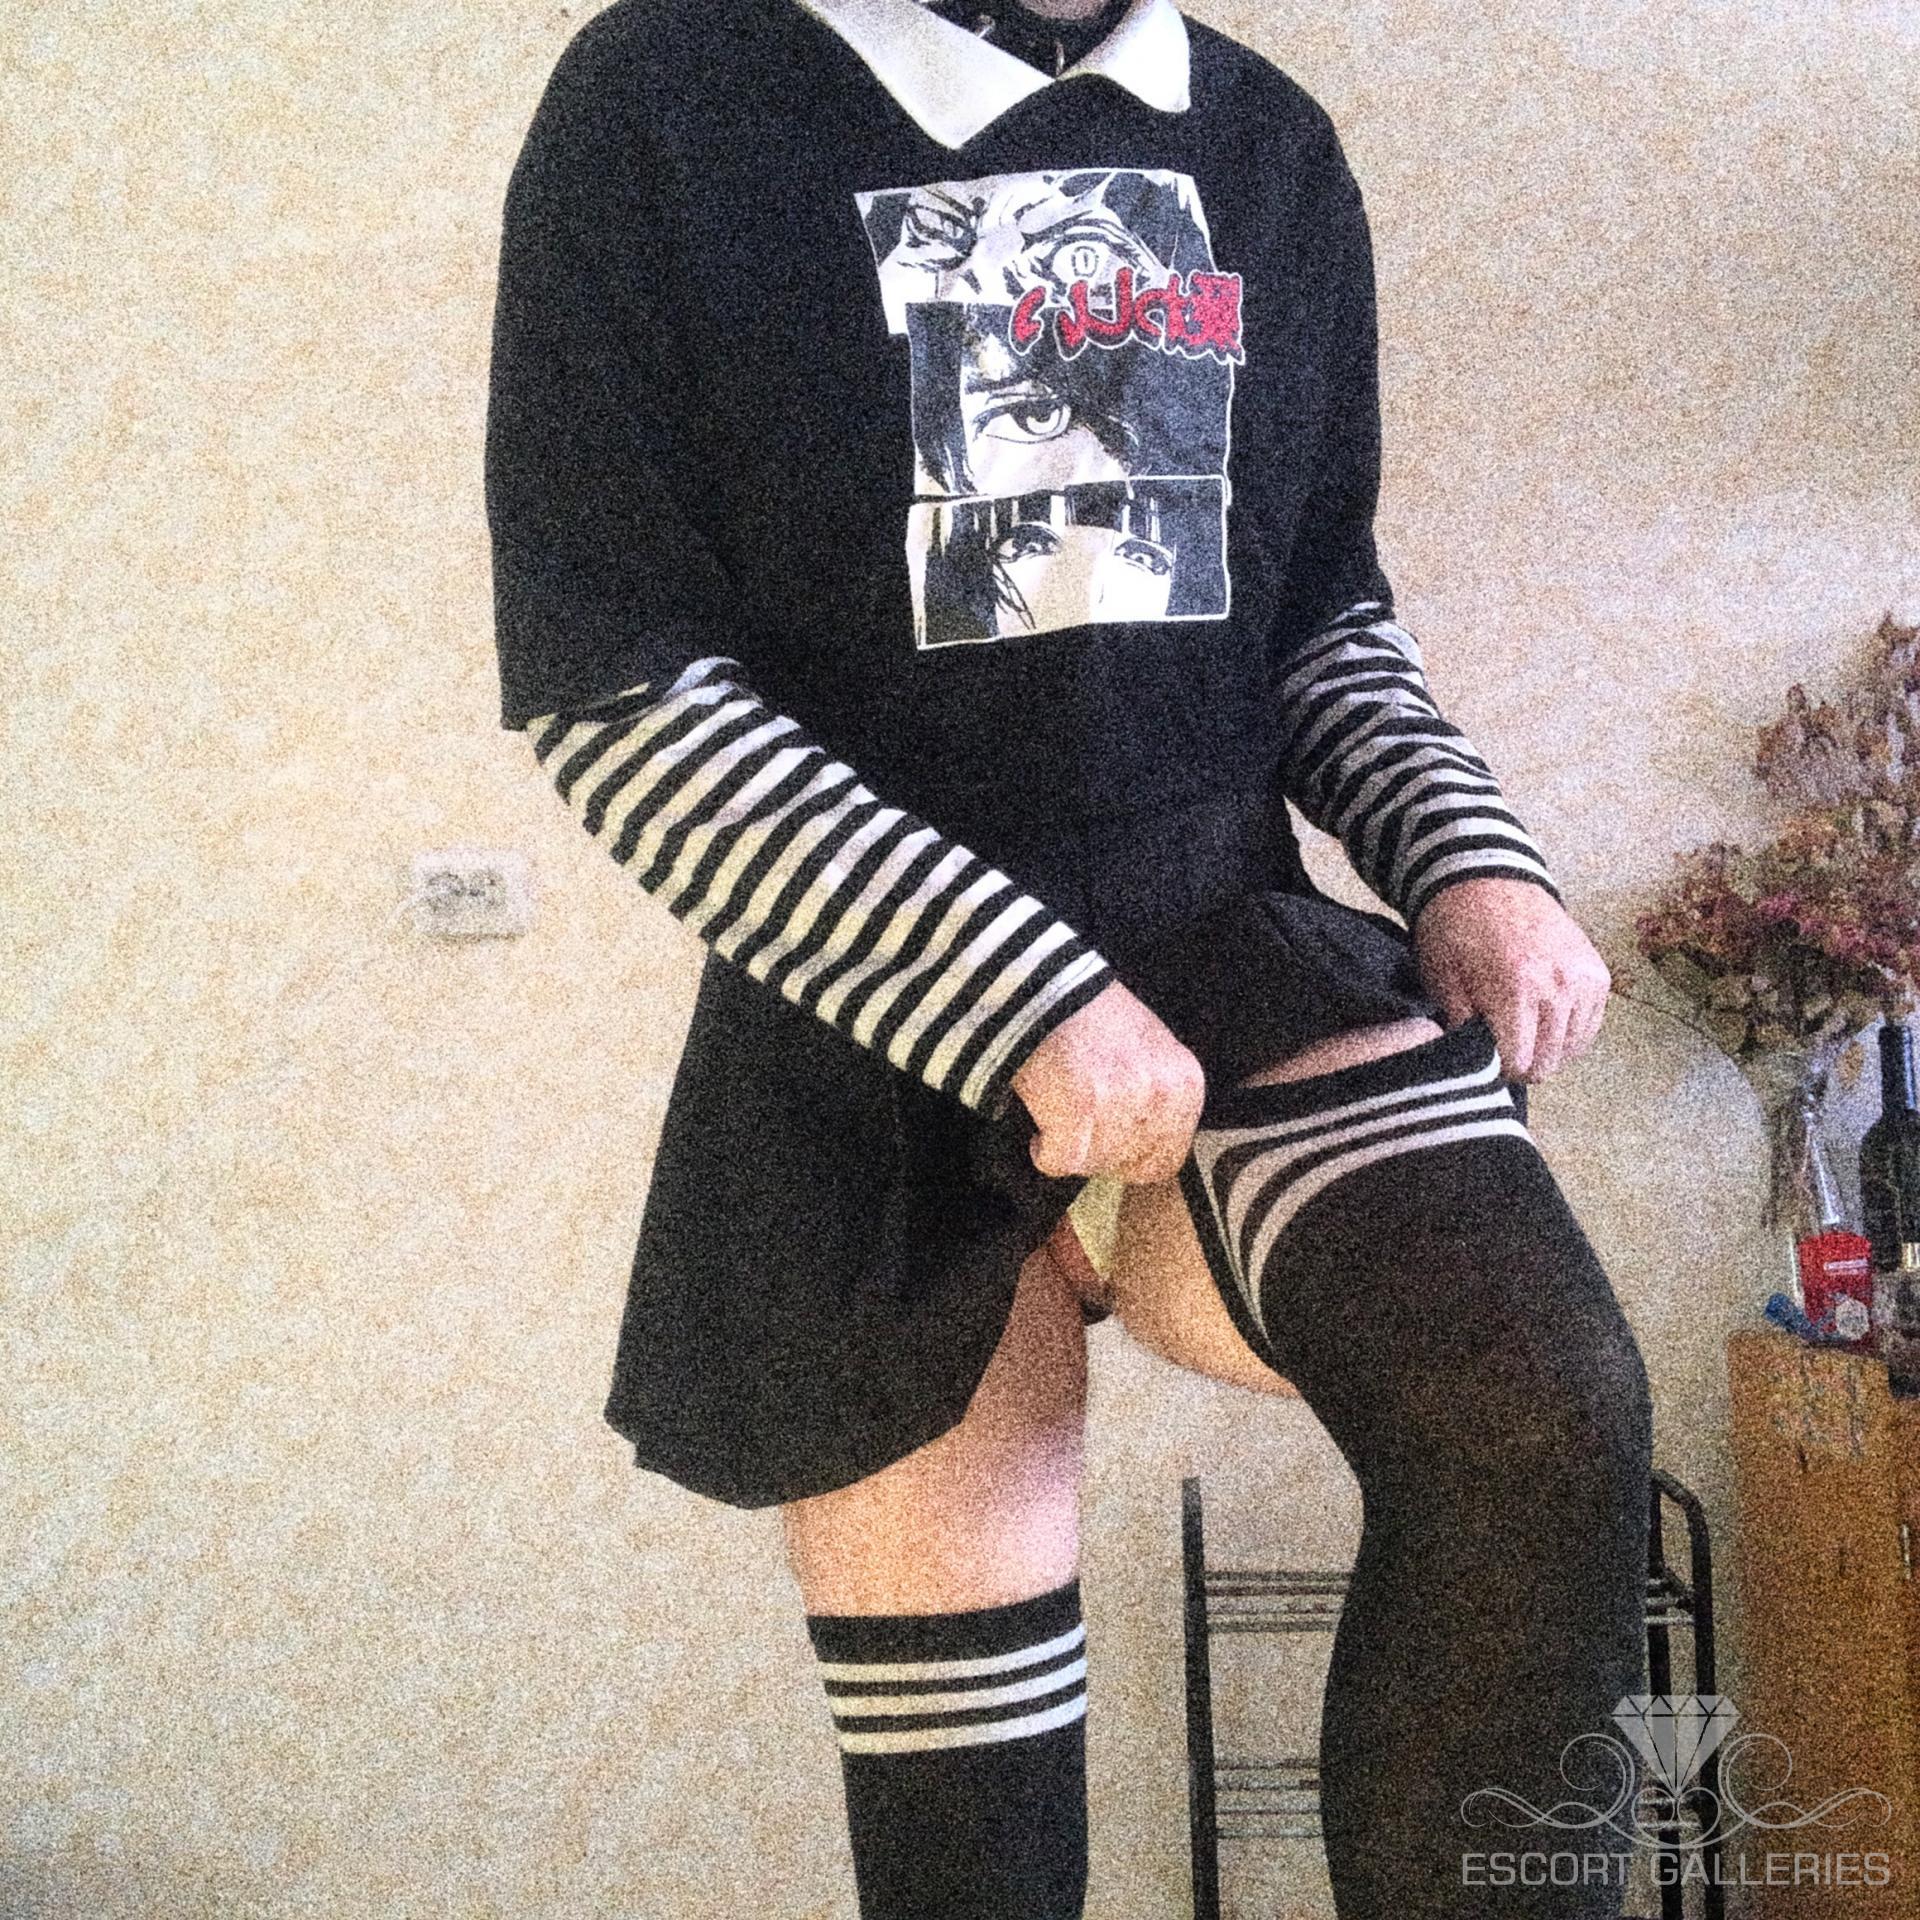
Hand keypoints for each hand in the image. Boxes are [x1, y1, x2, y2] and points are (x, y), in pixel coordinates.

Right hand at [1009, 979, 1206, 1182]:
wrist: (1048, 987)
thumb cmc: (1095, 1017)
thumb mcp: (1153, 1051)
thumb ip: (1159, 1097)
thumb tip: (1144, 1141)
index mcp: (1186, 1085)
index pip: (1166, 1160)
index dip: (1131, 1158)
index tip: (1108, 1144)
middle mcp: (1160, 1097)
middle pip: (1126, 1163)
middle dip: (1099, 1152)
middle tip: (1078, 1128)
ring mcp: (1120, 1105)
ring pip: (1093, 1164)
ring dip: (1071, 1151)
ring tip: (1059, 1116)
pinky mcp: (1077, 1111)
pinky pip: (1061, 1162)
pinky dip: (1046, 1153)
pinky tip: (1041, 1132)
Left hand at [1410, 876, 1610, 1081]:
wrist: (1488, 881)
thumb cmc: (1456, 931)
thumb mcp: (1443, 980)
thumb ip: (1462, 1028)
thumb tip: (1478, 1066)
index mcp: (1515, 990)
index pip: (1518, 1064)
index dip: (1496, 1068)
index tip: (1484, 1057)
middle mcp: (1558, 989)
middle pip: (1547, 1064)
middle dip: (1521, 1063)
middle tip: (1501, 1046)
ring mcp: (1584, 982)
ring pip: (1571, 1051)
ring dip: (1545, 1049)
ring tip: (1521, 1029)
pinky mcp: (1599, 975)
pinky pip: (1589, 1027)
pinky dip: (1567, 1032)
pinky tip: (1543, 1019)